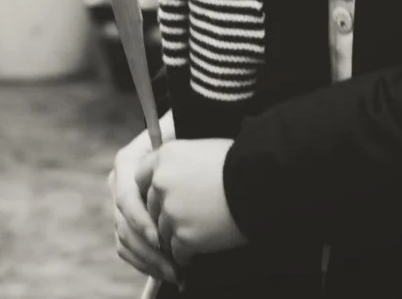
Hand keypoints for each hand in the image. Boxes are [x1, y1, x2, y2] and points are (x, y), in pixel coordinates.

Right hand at [111, 121, 178, 285]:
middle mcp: (118, 183)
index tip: (160, 238)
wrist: (184, 147)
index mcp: (126, 162)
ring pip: (125, 240)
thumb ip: (171, 146)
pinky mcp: (125, 221)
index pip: (126, 198)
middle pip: (125, 224)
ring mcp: (119, 204)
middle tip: (176, 267)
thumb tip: (169, 157)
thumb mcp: (179, 134)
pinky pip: (127, 248)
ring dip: (149, 262)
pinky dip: (144, 263)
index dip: (141, 221)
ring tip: (176, 274)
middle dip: (150, 251)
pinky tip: (166, 272)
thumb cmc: (186, 137)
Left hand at [139, 137, 245, 264]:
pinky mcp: (184, 237)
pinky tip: (202, 245)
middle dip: (165, 213)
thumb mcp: (202, 149)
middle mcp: (162, 183)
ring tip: (199, 230)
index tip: (165, 196)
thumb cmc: (239, 162)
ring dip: (177, 233)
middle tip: (187, 215)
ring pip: (162, 231)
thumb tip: (173, 176)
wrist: (260, 182)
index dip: (154, 188)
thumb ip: (178, 162)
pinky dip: (187, 253)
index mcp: (165, 156)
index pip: (141, 176)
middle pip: (151, 206)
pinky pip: (177, 252)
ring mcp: (171, 212)